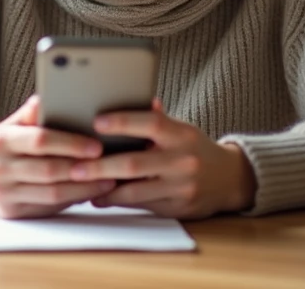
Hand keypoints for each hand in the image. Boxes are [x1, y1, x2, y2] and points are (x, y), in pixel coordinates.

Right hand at [0, 95, 115, 218]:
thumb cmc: (1, 145)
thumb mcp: (11, 124)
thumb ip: (33, 112)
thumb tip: (51, 94)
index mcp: (2, 140)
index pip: (40, 141)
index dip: (70, 143)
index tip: (97, 145)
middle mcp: (0, 167)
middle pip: (49, 170)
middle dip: (83, 168)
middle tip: (111, 163)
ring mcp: (4, 192)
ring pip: (51, 194)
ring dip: (83, 188)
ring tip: (108, 179)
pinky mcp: (11, 212)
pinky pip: (47, 207)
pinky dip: (72, 200)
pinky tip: (90, 192)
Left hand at [68, 99, 256, 219]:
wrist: (230, 179)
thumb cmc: (194, 147)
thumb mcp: (181, 128)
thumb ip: (157, 118)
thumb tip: (135, 96)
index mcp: (182, 134)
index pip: (151, 123)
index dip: (123, 122)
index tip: (96, 122)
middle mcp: (183, 160)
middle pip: (135, 164)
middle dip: (101, 166)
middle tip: (74, 167)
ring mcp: (181, 187)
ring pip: (135, 191)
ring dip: (105, 190)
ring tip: (80, 185)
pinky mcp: (178, 208)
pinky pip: (142, 206)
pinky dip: (118, 202)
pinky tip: (100, 197)